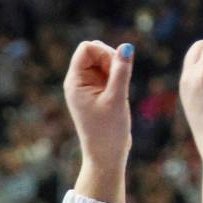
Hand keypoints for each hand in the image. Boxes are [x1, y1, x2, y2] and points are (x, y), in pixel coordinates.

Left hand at [63, 41, 133, 169]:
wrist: (106, 155)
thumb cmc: (108, 130)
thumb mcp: (117, 98)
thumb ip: (122, 71)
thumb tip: (127, 47)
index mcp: (75, 82)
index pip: (87, 48)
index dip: (104, 51)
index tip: (117, 67)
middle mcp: (79, 82)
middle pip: (95, 53)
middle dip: (111, 59)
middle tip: (120, 79)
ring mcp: (89, 87)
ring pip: (104, 63)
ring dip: (116, 69)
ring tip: (121, 90)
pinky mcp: (99, 93)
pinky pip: (109, 74)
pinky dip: (118, 77)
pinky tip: (121, 93)